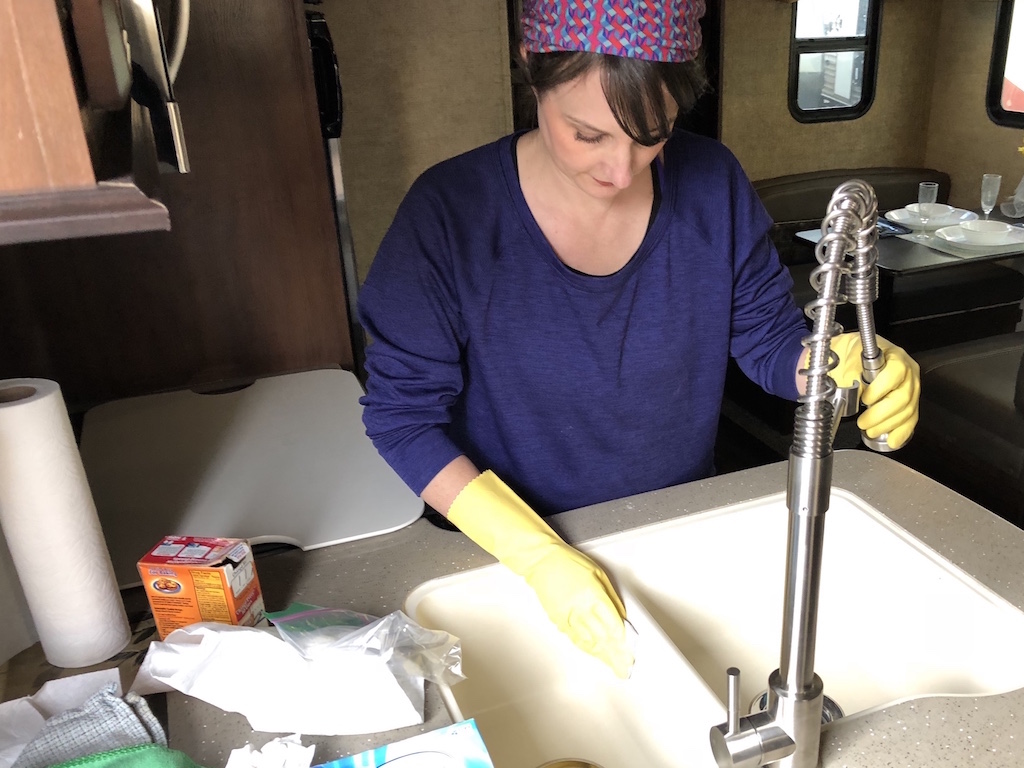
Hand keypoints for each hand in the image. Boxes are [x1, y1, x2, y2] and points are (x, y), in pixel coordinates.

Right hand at [516, 542, 632, 677]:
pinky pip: (575, 639)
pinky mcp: (558, 620)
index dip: (623, 640)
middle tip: (625, 666)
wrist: (541, 561)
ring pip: (588, 642)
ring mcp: (567, 616)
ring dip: (602, 656)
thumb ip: (611, 598)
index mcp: (592, 595)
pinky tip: (595, 654)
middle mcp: (579, 608)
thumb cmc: (569, 562)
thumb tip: (621, 617)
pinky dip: (587, 649)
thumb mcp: (599, 574)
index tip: (630, 649)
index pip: (612, 624)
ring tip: (614, 666)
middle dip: (616, 654)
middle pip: (602, 638)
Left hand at [830, 332, 919, 448]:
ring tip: (871, 431)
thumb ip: (849, 371)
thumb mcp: (845, 352)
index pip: (896, 372)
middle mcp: (907, 372)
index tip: (864, 399)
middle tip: (863, 422)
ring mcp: (911, 387)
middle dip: (881, 414)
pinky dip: (902, 431)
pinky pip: (911, 418)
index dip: (880, 389)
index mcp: (894, 356)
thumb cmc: (852, 350)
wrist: (854, 351)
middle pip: (903, 396)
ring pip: (908, 410)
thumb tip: (852, 392)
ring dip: (888, 425)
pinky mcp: (910, 401)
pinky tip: (892, 440)